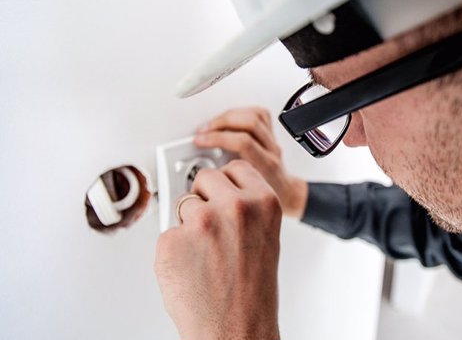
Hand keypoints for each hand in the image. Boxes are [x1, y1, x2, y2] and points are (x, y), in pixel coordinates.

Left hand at [154, 160, 281, 339]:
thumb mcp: (265, 238)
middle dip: (204, 197)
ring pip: (182, 204)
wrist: (236, 330)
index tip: (222, 191)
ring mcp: (201, 222)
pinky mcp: (172, 241)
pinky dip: (173, 249)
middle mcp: (234, 206)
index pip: (235, 168)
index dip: (225, 183)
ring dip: (188, 224)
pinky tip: (190, 268)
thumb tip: (219, 194)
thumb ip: (247, 209)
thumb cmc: (252, 292)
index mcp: (263, 202)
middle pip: (205, 178)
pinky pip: (167, 233)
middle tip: (211, 226)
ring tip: (204, 255)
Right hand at [194, 107, 307, 217]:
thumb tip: (195, 175)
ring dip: (228, 116)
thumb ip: (223, 185)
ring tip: (212, 125)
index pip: (243, 142)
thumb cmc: (264, 200)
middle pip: (249, 123)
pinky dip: (240, 112)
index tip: (199, 141)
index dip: (217, 138)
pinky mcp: (271, 133)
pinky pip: (259, 113)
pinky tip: (228, 119)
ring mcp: (273, 141)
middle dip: (221, 123)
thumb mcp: (242, 198)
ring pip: (254, 115)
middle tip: (203, 132)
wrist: (285, 195)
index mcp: (266, 166)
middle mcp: (272, 150)